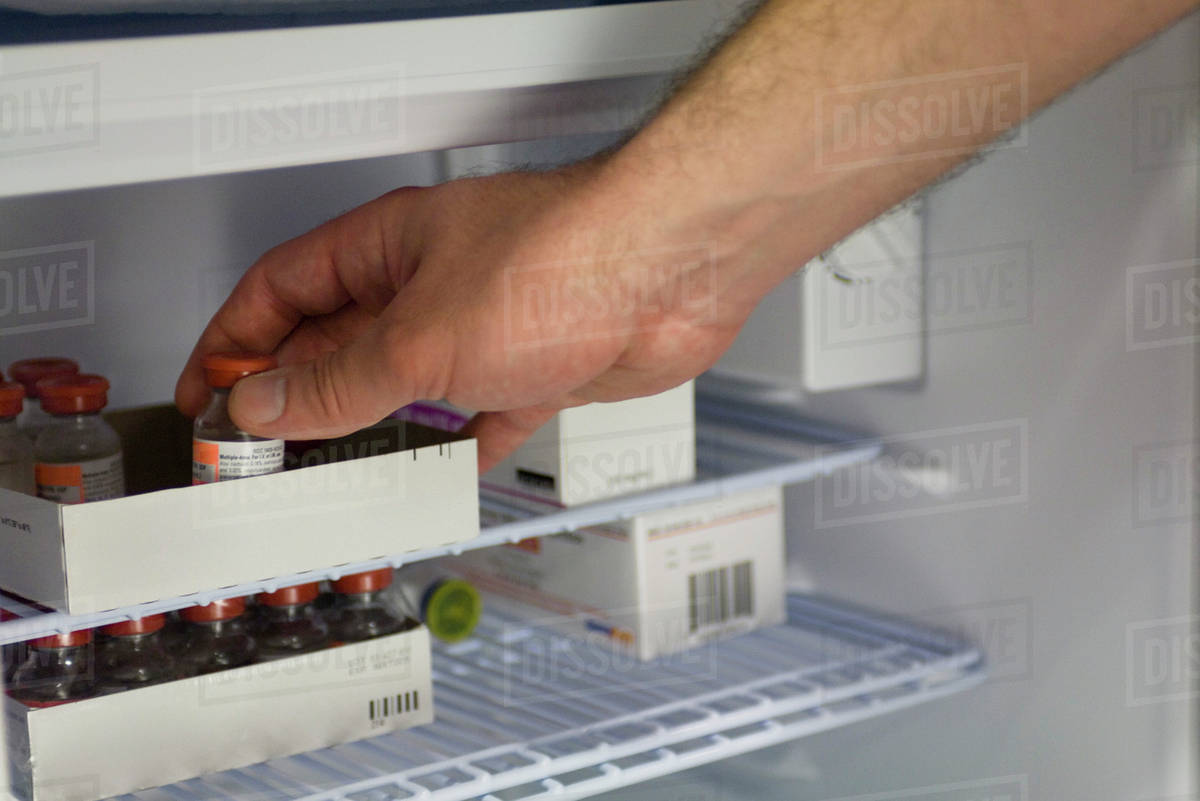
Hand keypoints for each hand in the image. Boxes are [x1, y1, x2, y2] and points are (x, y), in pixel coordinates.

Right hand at [175, 159, 757, 470]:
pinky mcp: (534, 366)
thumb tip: (270, 405)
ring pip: (406, 384)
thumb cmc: (562, 259)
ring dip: (371, 428)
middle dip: (297, 396)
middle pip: (338, 342)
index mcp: (385, 250)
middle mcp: (429, 283)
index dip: (235, 343)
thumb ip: (342, 381)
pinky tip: (436, 472)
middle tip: (261, 453)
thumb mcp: (420, 338)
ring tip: (334, 474)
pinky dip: (455, 444)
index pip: (280, 291)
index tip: (207, 393)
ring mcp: (483, 326)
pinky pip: (480, 412)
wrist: (671, 271)